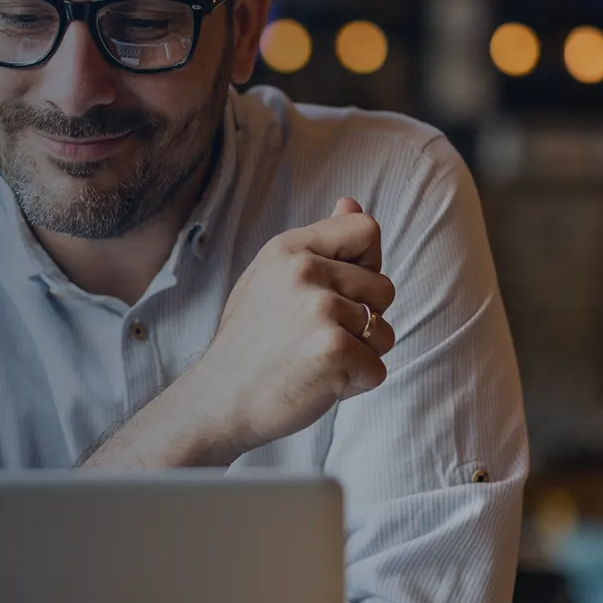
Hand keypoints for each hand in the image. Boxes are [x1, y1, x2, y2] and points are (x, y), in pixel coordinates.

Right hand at [177, 196, 397, 457]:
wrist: (218, 401)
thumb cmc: (248, 343)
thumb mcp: (271, 278)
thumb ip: (316, 245)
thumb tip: (352, 202)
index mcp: (289, 248)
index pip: (365, 229)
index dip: (367, 262)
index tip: (342, 290)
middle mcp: (304, 271)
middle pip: (383, 288)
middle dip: (363, 320)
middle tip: (314, 338)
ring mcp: (320, 310)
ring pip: (384, 332)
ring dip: (360, 355)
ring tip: (315, 361)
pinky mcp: (334, 349)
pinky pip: (377, 368)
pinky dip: (355, 384)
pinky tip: (318, 383)